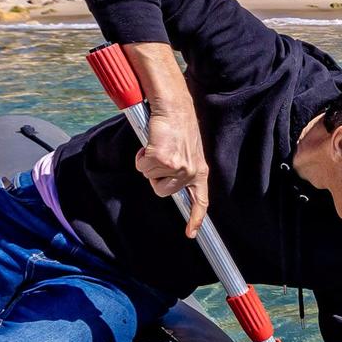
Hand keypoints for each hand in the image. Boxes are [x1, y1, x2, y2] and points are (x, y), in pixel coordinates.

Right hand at [136, 104, 207, 236]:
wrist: (174, 108)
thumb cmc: (178, 127)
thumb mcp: (188, 151)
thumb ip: (182, 168)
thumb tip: (167, 182)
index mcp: (199, 171)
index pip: (200, 201)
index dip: (195, 218)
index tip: (190, 233)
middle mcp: (190, 172)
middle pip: (162, 191)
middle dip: (155, 177)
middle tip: (160, 156)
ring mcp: (176, 167)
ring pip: (150, 178)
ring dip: (148, 163)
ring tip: (158, 146)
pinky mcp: (162, 160)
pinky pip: (142, 167)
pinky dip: (141, 156)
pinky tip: (152, 143)